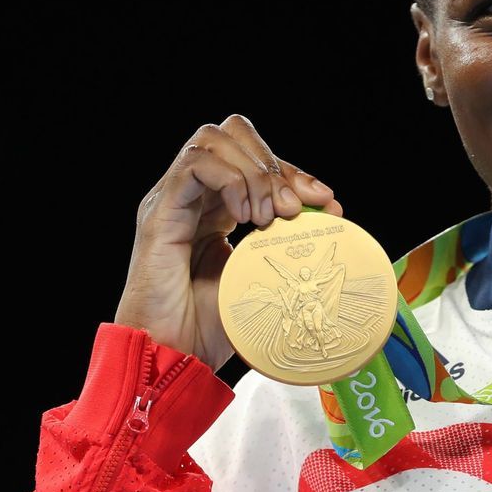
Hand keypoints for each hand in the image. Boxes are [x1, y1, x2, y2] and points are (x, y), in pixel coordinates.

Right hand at [114, 114, 342, 369]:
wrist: (171, 357)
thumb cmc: (208, 330)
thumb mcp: (261, 280)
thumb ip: (286, 247)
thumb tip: (332, 225)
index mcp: (215, 209)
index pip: (255, 162)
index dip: (296, 174)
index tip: (328, 202)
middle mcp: (192, 197)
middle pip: (233, 135)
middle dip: (275, 164)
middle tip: (296, 207)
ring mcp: (173, 201)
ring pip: (214, 140)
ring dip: (254, 172)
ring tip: (268, 216)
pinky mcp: (160, 213)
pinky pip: (196, 165)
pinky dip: (231, 181)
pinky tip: (245, 216)